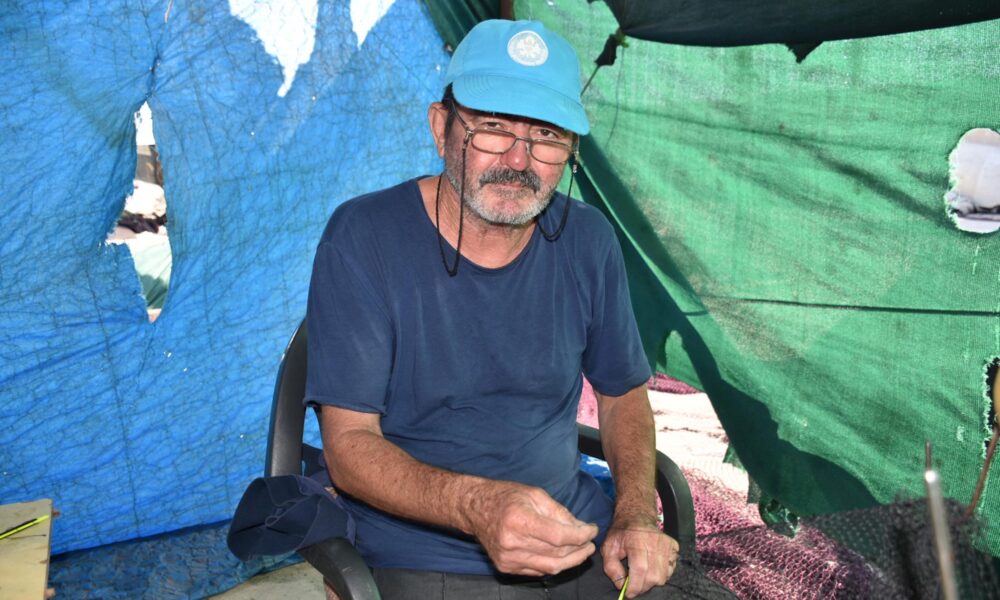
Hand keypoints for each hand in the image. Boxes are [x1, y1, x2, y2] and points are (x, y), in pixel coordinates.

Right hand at [468, 482, 597, 575]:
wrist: (474, 508)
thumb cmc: (505, 496)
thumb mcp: (535, 494)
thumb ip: (559, 512)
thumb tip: (581, 528)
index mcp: (520, 520)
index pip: (560, 536)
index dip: (581, 535)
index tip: (592, 530)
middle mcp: (512, 543)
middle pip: (557, 554)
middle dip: (579, 549)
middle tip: (590, 543)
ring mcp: (508, 558)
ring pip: (550, 567)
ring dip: (571, 561)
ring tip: (582, 551)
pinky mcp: (505, 567)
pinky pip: (538, 571)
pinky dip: (553, 565)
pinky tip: (561, 556)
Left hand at [601, 518, 678, 597]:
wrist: (636, 517)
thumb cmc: (622, 533)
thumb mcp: (608, 547)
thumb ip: (611, 567)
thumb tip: (621, 584)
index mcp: (637, 541)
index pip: (640, 569)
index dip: (635, 586)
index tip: (628, 593)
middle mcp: (655, 542)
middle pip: (653, 576)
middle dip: (642, 586)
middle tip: (634, 584)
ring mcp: (667, 545)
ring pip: (663, 576)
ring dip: (651, 581)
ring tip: (642, 575)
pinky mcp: (674, 547)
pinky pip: (671, 570)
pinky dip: (661, 574)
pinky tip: (652, 568)